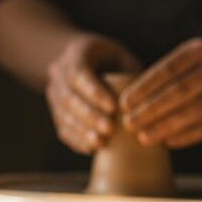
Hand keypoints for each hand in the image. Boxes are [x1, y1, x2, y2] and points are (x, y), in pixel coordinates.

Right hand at [46, 34, 140, 153]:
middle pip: (69, 97)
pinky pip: (62, 127)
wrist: (84, 60)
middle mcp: (59, 71)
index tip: (113, 107)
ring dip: (81, 131)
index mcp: (76, 52)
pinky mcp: (56, 111)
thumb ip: (130, 74)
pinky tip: (90, 148)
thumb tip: (146, 99)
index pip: (79, 73)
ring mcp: (54, 92)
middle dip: (88, 115)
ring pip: (63, 114)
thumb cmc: (112, 59)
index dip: (94, 91)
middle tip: (109, 129)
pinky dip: (76, 139)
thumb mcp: (122, 57)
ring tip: (100, 143)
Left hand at [120, 37, 201, 148]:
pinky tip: (167, 142)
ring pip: (191, 112)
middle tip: (127, 123)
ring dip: (163, 127)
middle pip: (176, 93)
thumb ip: (173, 73)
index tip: (123, 103)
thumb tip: (132, 99)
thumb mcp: (198, 57)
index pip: (165, 70)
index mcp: (200, 50)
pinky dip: (185, 136)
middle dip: (148, 110)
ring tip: (142, 137)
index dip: (142, 88)